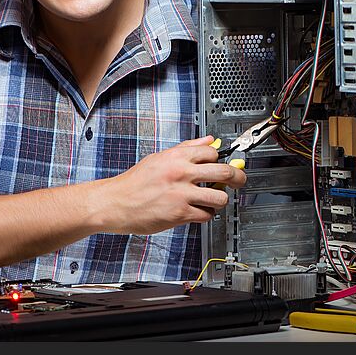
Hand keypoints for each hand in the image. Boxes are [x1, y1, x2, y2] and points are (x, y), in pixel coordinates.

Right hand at [100, 136, 246, 234]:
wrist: (116, 203)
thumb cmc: (135, 182)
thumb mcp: (159, 158)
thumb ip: (186, 149)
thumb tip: (209, 140)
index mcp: (176, 157)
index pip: (212, 152)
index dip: (221, 158)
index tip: (225, 163)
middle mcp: (181, 173)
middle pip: (224, 172)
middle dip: (237, 177)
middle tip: (239, 180)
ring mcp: (182, 194)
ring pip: (219, 197)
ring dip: (220, 200)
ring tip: (213, 199)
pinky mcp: (180, 213)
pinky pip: (206, 214)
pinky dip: (206, 214)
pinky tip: (199, 211)